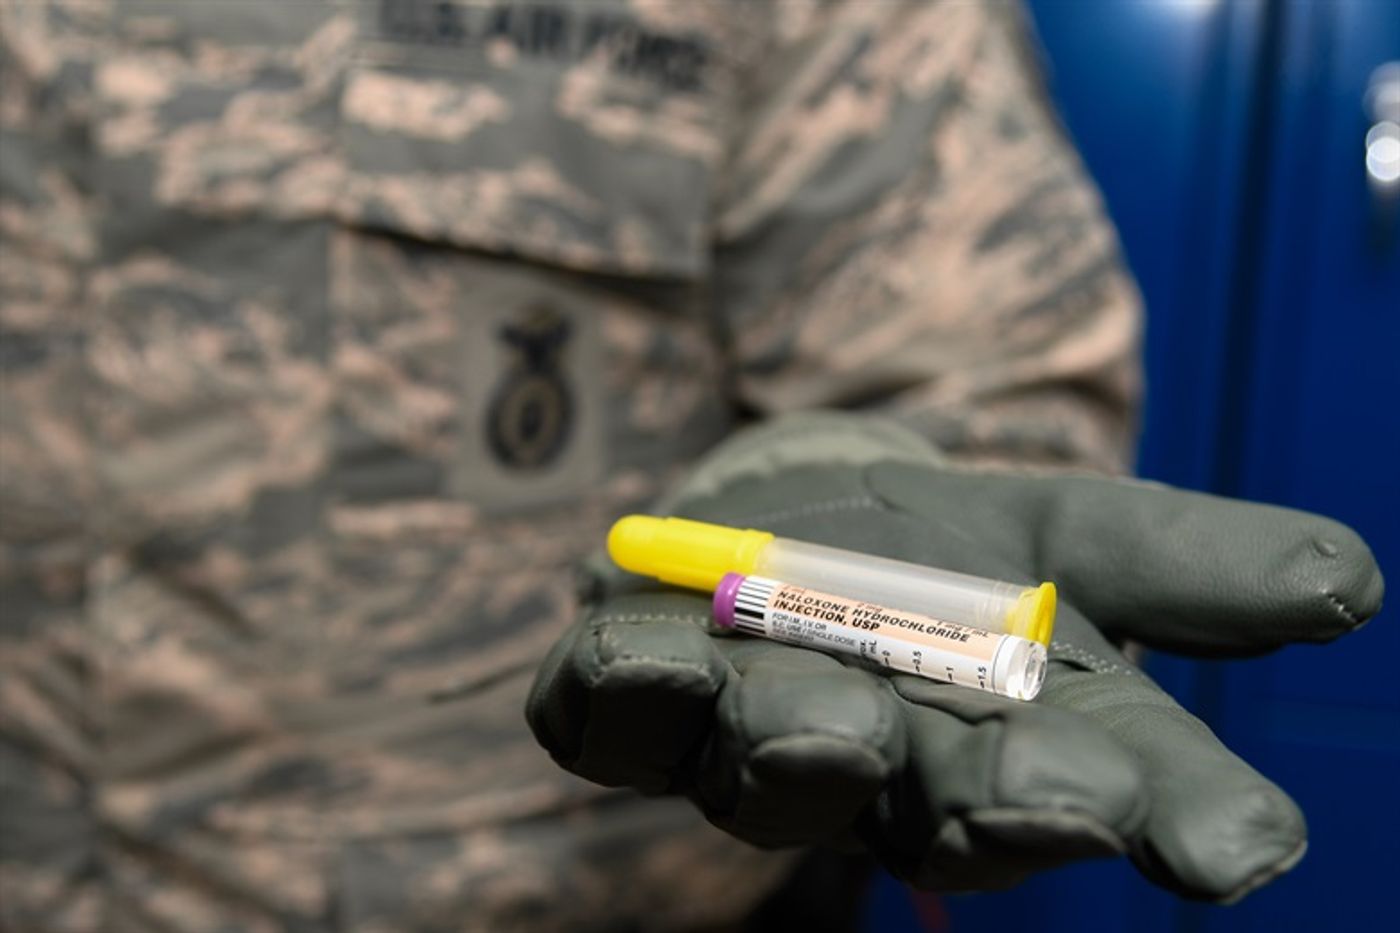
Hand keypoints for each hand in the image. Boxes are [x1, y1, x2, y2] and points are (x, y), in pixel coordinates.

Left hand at [526, 435, 1381, 902]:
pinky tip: (641, 659)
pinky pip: (612, 713)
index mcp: (1005, 741)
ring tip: (838, 729)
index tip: (1239, 850)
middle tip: (1059, 802)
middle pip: (944, 804)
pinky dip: (623, 689)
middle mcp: (884, 766)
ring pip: (774, 772)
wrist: (779, 524)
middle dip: (1002, 805)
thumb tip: (1348, 581)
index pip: (1102, 789)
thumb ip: (1187, 565)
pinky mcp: (629, 697)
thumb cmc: (935, 561)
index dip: (1170, 818)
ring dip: (808, 752)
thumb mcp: (1071, 536)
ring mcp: (746, 735)